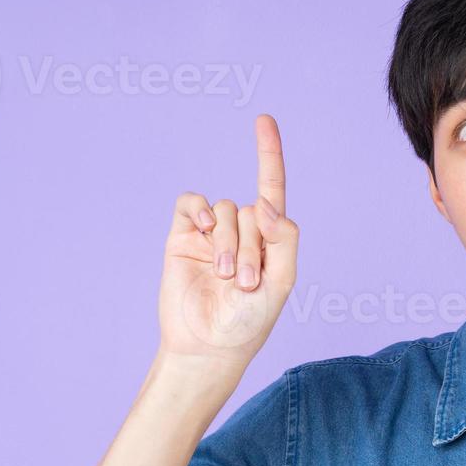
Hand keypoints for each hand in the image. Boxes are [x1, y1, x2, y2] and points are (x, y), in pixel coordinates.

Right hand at [156, 114, 299, 374]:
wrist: (208, 345)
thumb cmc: (249, 320)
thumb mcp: (282, 281)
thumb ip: (283, 238)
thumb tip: (262, 202)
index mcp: (268, 238)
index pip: (271, 188)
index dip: (268, 153)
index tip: (263, 120)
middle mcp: (240, 230)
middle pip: (251, 209)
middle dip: (251, 245)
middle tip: (245, 283)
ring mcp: (210, 233)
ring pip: (225, 209)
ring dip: (229, 243)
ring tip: (226, 277)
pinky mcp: (182, 236)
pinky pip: (192, 205)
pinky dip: (201, 213)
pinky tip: (205, 233)